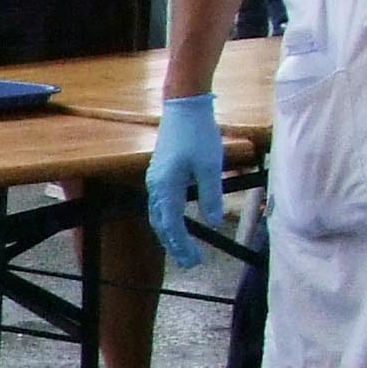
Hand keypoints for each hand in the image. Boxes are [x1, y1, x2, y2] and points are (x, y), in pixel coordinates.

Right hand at [144, 94, 225, 247]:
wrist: (184, 106)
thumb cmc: (198, 133)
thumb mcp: (211, 167)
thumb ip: (211, 196)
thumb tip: (212, 222)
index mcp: (167, 187)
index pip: (172, 226)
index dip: (182, 246)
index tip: (195, 261)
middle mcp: (156, 185)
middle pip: (160, 224)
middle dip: (174, 245)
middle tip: (189, 261)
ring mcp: (155, 178)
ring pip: (157, 214)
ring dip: (169, 233)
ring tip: (181, 247)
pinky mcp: (159, 171)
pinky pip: (158, 203)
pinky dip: (166, 218)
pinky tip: (176, 221)